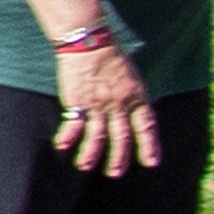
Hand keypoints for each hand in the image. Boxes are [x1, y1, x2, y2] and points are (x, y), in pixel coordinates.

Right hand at [54, 40, 158, 171]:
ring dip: (92, 154)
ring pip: (97, 136)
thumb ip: (131, 96)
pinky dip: (68, 137)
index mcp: (137, 98)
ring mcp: (99, 105)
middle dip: (119, 158)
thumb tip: (132, 111)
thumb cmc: (110, 54)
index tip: (151, 163)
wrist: (89, 41)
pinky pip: (73, 124)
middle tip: (115, 173)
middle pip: (122, 138)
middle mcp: (120, 105)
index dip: (150, 146)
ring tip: (85, 167)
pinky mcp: (78, 101)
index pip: (147, 127)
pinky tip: (61, 147)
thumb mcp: (131, 76)